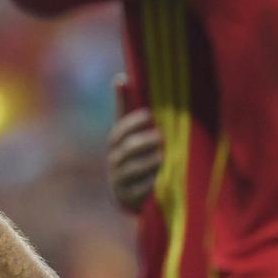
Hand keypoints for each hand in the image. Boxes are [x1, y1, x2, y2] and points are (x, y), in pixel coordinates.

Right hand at [107, 76, 161, 211]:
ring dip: (149, 162)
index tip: (150, 115)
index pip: (120, 129)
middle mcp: (114, 161)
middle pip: (127, 149)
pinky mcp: (126, 199)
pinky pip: (138, 191)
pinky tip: (162, 180)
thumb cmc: (135, 154)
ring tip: (164, 157)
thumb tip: (120, 78)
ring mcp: (119, 180)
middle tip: (161, 137)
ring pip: (133, 170)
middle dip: (144, 142)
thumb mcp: (130, 133)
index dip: (133, 122)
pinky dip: (150, 185)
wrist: (131, 194)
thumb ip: (126, 108)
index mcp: (115, 142)